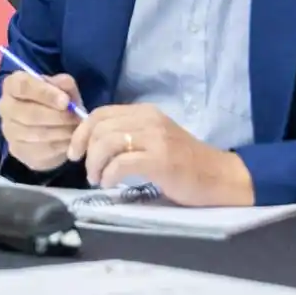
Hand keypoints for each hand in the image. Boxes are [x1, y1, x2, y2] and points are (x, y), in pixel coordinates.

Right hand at [0, 71, 83, 171]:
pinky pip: (41, 150)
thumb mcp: (61, 88)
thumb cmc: (54, 101)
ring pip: (36, 134)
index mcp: (12, 85)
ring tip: (75, 129)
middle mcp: (5, 107)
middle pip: (29, 113)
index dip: (45, 93)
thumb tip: (65, 88)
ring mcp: (8, 131)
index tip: (65, 101)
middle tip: (76, 118)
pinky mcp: (17, 150)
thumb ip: (64, 84)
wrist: (48, 126)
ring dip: (61, 132)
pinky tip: (69, 141)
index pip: (23, 86)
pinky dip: (60, 146)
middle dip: (58, 117)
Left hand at [67, 104, 254, 206]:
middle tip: (87, 170)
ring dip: (95, 163)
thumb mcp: (154, 138)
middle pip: (100, 127)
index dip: (81, 131)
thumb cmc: (184, 162)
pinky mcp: (161, 160)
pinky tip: (110, 183)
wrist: (220, 177)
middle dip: (85, 150)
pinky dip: (109, 174)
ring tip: (97, 179)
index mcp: (145, 112)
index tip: (75, 151)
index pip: (100, 113)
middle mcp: (149, 120)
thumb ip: (128, 134)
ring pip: (108, 142)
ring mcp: (156, 139)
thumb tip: (92, 141)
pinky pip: (122, 163)